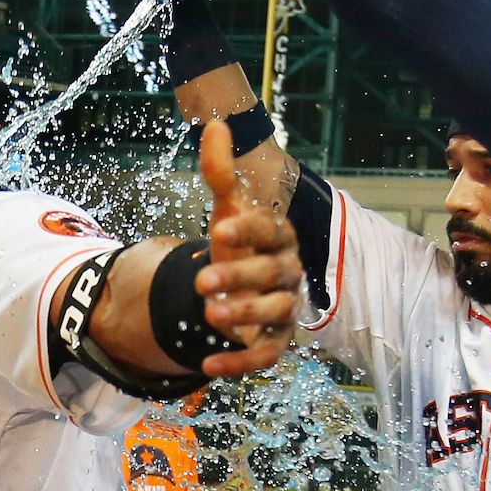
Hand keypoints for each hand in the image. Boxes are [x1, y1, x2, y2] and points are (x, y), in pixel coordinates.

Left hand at [195, 118, 302, 376]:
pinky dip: (240, 363)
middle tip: (201, 282)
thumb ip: (221, 173)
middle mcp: (288, 272)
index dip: (248, 230)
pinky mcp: (276, 341)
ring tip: (209, 315)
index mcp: (279, 237)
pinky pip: (267, 355)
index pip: (270, 230)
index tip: (218, 230)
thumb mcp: (226, 210)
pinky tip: (208, 366)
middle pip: (273, 274)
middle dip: (239, 277)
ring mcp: (286, 308)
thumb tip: (215, 125)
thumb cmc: (237, 246)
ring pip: (276, 312)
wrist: (238, 288)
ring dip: (244, 314)